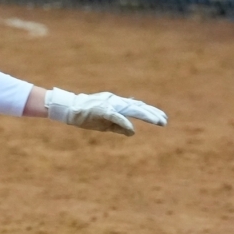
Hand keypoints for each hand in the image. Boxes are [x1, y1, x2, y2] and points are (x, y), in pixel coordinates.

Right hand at [44, 88, 166, 136]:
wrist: (69, 109)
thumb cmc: (86, 115)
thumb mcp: (105, 123)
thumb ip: (119, 126)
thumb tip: (133, 132)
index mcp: (117, 104)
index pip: (137, 107)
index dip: (150, 112)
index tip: (162, 118)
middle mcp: (116, 102)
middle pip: (138, 107)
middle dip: (152, 114)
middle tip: (164, 121)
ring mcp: (110, 105)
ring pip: (132, 109)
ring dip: (146, 115)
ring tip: (158, 121)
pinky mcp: (102, 110)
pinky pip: (116, 117)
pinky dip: (125, 122)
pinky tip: (133, 128)